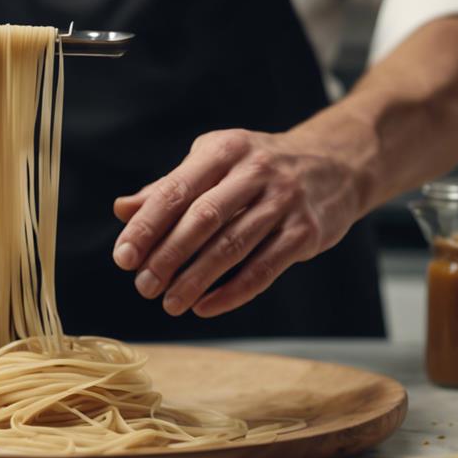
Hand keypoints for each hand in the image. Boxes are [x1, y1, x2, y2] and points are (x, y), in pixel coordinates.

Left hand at [112, 128, 363, 317]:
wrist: (336, 163)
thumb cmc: (258, 167)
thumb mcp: (214, 163)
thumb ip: (169, 188)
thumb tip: (121, 209)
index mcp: (223, 150)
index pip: (175, 190)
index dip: (146, 227)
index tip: (123, 257)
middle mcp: (255, 171)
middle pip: (203, 219)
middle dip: (168, 256)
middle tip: (144, 286)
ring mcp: (284, 201)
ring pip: (233, 247)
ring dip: (196, 280)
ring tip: (169, 303)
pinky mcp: (306, 231)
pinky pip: (264, 268)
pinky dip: (232, 292)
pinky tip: (205, 307)